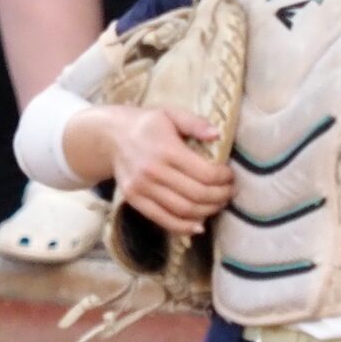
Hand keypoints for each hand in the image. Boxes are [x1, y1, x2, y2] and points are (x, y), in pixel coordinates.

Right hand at [106, 105, 233, 234]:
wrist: (110, 136)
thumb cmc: (146, 124)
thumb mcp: (170, 114)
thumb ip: (195, 123)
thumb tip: (217, 135)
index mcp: (166, 150)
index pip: (206, 173)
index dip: (224, 178)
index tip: (230, 175)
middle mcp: (153, 171)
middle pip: (198, 194)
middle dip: (221, 196)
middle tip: (229, 191)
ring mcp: (142, 188)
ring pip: (184, 210)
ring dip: (207, 211)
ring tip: (218, 204)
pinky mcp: (134, 199)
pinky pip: (163, 220)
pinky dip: (184, 227)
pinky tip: (199, 225)